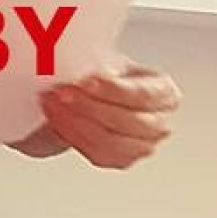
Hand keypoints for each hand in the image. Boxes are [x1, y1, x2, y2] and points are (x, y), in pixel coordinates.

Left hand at [38, 58, 180, 168]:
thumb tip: (78, 60)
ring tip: (53, 105)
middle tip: (63, 92)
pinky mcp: (121, 159)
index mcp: (163, 91)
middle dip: (91, 107)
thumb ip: (96, 60)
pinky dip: (75, 137)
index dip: (114, 90)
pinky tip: (58, 120)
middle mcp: (158, 121)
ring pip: (112, 142)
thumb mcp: (103, 57)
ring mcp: (143, 145)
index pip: (142, 95)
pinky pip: (99, 155)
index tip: (86, 81)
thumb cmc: (101, 72)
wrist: (87, 91)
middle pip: (129, 121)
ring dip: (77, 123)